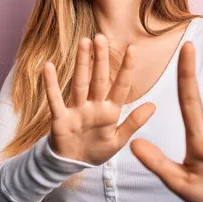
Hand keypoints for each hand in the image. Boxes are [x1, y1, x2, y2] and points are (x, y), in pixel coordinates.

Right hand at [43, 34, 155, 164]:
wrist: (73, 164)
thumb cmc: (96, 149)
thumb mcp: (119, 140)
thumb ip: (134, 123)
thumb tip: (154, 105)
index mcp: (110, 111)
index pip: (120, 86)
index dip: (126, 68)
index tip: (133, 48)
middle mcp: (93, 106)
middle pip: (98, 78)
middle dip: (100, 59)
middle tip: (101, 37)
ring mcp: (77, 110)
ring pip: (80, 83)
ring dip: (81, 64)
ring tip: (84, 43)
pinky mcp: (60, 119)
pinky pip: (55, 100)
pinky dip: (51, 84)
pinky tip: (48, 67)